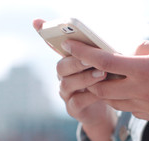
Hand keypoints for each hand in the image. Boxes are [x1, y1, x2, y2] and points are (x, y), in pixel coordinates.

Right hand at [33, 19, 115, 140]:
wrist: (106, 110)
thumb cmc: (106, 83)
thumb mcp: (105, 66)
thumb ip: (102, 55)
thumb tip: (110, 43)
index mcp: (69, 62)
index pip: (55, 47)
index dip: (45, 35)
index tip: (38, 22)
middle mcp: (64, 77)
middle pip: (61, 66)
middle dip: (76, 61)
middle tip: (91, 59)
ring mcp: (66, 94)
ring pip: (67, 84)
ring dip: (84, 78)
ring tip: (102, 74)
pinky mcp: (73, 109)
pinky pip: (77, 102)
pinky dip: (89, 96)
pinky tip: (102, 94)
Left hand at [62, 40, 148, 125]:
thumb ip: (147, 48)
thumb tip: (131, 52)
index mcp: (146, 70)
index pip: (105, 61)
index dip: (83, 52)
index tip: (70, 45)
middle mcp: (142, 91)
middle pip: (100, 86)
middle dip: (91, 75)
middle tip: (95, 64)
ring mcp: (147, 108)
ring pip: (113, 100)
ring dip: (107, 88)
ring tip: (115, 75)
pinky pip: (129, 108)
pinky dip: (124, 98)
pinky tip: (135, 88)